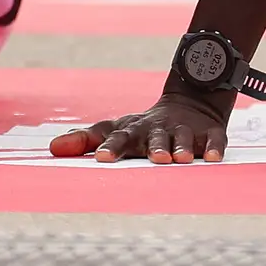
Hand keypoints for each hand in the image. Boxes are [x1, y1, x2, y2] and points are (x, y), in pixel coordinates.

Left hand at [49, 92, 227, 163]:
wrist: (187, 106)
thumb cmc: (141, 127)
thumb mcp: (114, 129)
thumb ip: (83, 139)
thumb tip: (51, 148)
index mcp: (133, 130)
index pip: (118, 137)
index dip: (110, 147)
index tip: (101, 158)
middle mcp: (158, 129)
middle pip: (154, 137)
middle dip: (155, 146)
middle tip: (155, 158)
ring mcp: (185, 130)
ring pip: (183, 139)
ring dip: (182, 148)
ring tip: (180, 159)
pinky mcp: (209, 132)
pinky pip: (214, 139)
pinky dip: (214, 147)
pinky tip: (212, 158)